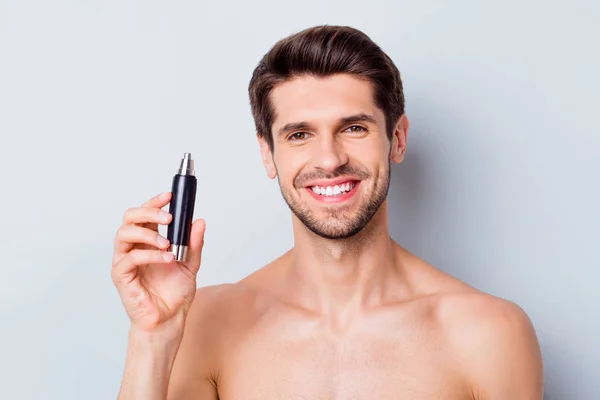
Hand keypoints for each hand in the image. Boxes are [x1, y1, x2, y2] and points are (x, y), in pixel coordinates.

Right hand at [111, 191, 205, 333]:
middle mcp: (134, 248)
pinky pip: (129, 258)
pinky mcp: (121, 276)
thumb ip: (194, 244)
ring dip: (149, 234)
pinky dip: (149, 255)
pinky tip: (166, 259)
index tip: (170, 197)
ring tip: (168, 244)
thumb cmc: (174, 294)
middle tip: (168, 218)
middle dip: (149, 212)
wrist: (169, 320)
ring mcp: (125, 261)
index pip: (145, 215)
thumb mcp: (191, 264)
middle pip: (130, 218)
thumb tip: (199, 222)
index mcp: (148, 242)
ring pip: (124, 233)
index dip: (154, 203)